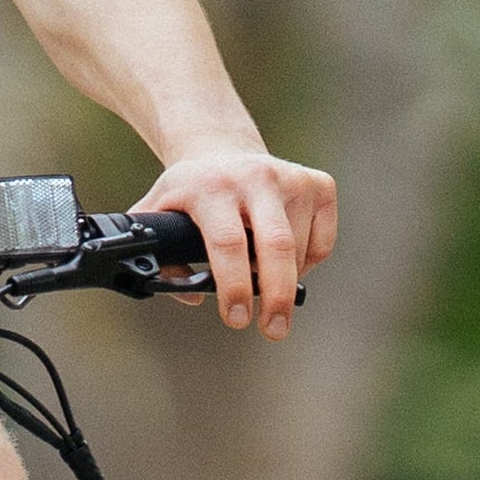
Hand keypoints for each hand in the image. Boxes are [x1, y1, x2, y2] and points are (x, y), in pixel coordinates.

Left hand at [138, 144, 336, 337]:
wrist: (220, 149)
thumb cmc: (188, 192)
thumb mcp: (157, 214)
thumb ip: (158, 257)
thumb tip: (190, 296)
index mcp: (211, 187)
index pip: (228, 242)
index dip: (234, 286)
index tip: (237, 318)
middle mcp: (254, 177)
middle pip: (276, 246)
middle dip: (278, 296)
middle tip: (274, 330)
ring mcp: (290, 178)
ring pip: (299, 252)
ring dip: (285, 279)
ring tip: (260, 275)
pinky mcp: (319, 183)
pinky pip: (322, 244)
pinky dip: (307, 264)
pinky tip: (285, 256)